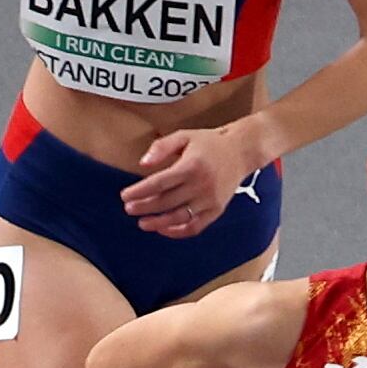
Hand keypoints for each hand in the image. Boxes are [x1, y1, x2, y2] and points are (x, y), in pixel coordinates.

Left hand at [121, 122, 266, 237]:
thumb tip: (142, 164)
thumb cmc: (209, 143)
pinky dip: (179, 231)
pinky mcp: (217, 210)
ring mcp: (211, 200)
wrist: (241, 152)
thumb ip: (161, 147)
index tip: (125, 196)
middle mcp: (202, 185)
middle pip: (167, 201)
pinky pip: (196, 226)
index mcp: (191, 166)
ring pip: (180, 217)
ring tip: (143, 223)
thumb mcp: (184, 136)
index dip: (140, 192)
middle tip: (129, 209)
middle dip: (145, 207)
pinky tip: (164, 229)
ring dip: (158, 223)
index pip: (159, 183)